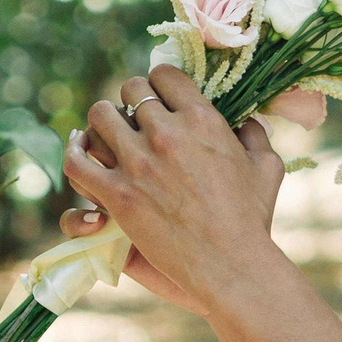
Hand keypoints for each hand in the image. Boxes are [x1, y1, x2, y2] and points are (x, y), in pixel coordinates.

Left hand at [65, 65, 288, 320]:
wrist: (231, 266)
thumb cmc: (253, 220)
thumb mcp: (267, 168)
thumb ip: (255, 136)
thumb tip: (248, 120)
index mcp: (202, 119)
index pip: (164, 75)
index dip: (158, 82)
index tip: (158, 96)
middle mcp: (166, 133)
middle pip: (130, 90)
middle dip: (130, 99)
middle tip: (133, 117)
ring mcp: (138, 163)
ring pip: (99, 117)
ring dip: (102, 122)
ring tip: (106, 132)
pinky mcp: (117, 195)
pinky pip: (78, 162)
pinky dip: (75, 153)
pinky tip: (80, 151)